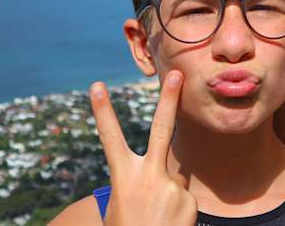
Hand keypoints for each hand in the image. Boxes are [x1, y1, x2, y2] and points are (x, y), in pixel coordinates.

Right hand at [90, 72, 196, 224]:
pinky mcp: (188, 199)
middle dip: (169, 99)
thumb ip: (144, 182)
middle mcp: (148, 177)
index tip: (96, 85)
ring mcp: (170, 186)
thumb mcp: (124, 205)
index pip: (110, 138)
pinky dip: (178, 210)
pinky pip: (184, 197)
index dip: (102, 111)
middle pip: (161, 129)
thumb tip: (169, 173)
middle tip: (178, 73)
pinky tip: (169, 225)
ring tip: (157, 219)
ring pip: (174, 179)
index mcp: (122, 178)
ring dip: (167, 197)